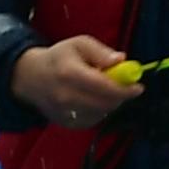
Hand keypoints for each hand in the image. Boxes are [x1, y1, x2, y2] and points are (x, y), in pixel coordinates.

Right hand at [11, 36, 139, 131]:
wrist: (30, 77)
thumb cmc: (59, 57)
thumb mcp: (79, 44)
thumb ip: (101, 52)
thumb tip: (121, 60)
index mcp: (70, 73)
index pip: (104, 87)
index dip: (125, 89)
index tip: (138, 87)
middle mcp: (66, 96)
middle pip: (106, 103)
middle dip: (121, 96)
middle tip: (125, 88)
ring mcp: (65, 112)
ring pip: (102, 113)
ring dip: (110, 103)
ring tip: (104, 90)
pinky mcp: (65, 123)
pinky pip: (93, 120)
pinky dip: (99, 111)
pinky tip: (93, 100)